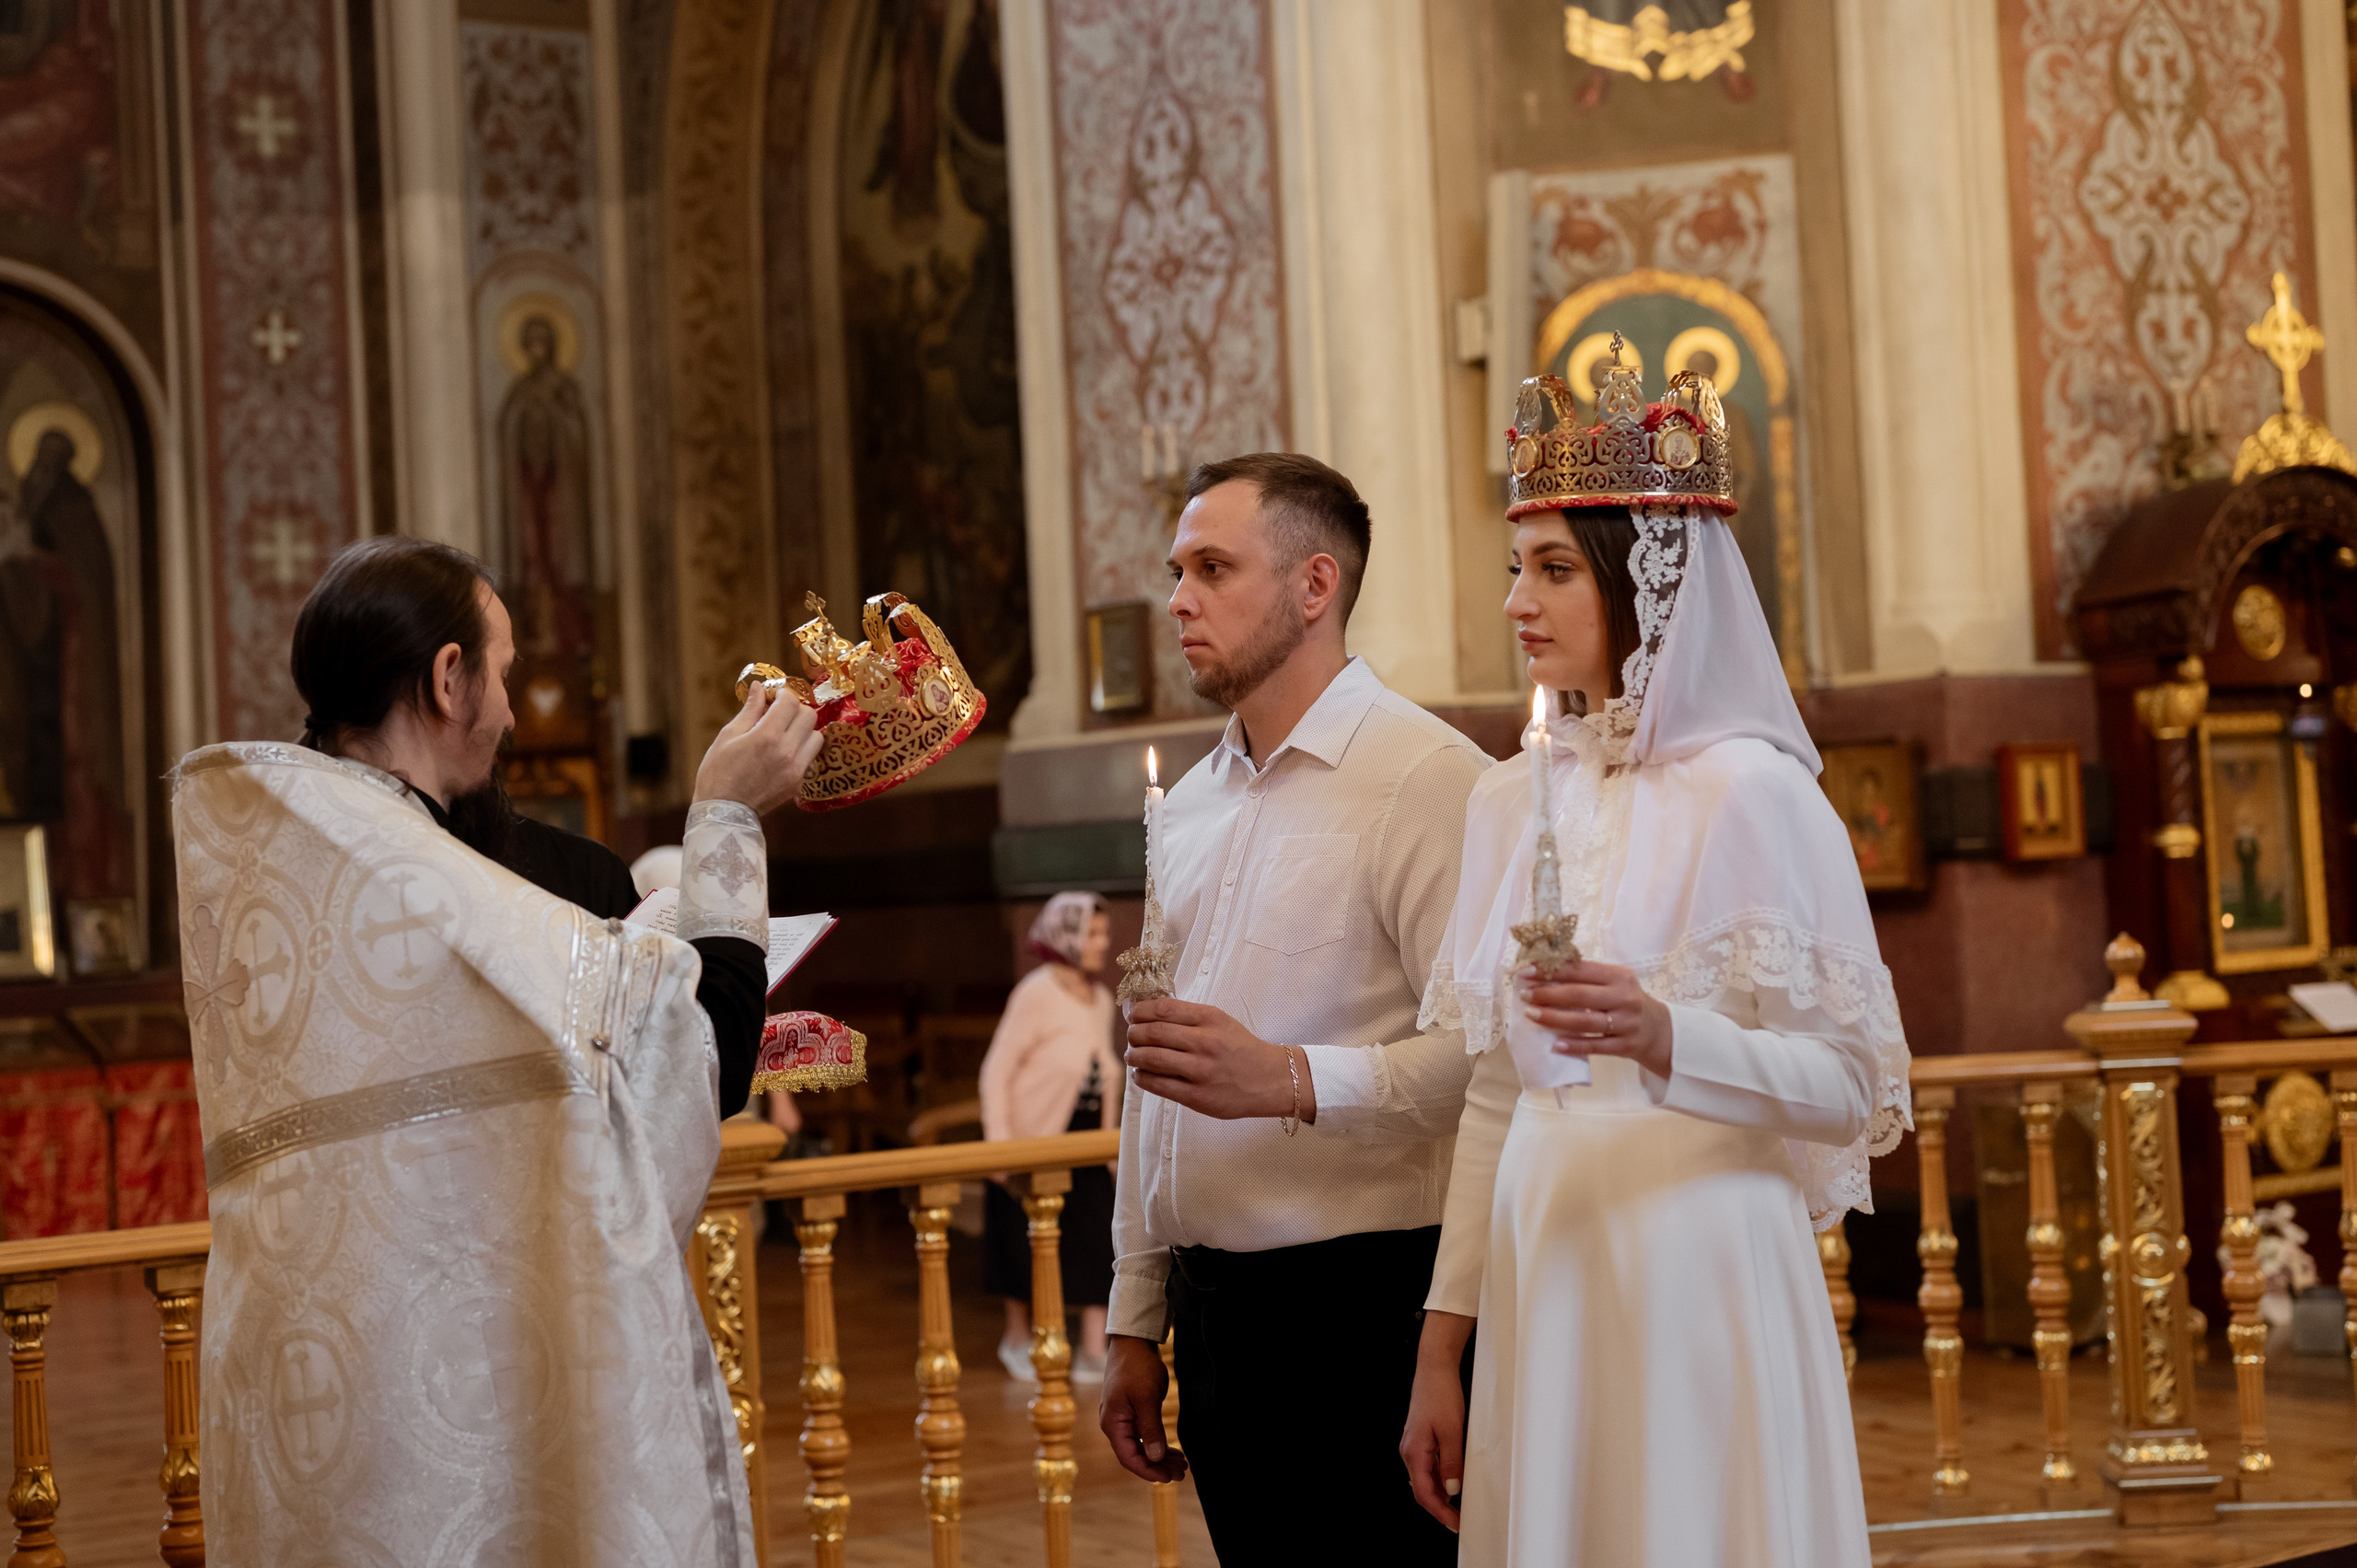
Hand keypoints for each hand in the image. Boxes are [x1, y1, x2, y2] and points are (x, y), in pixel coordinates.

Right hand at [691, 682, 822, 815]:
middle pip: (809, 716)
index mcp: (767, 737)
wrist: (724, 812)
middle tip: (779, 714)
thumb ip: (749, 711)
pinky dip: (803, 750)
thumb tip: (759, 688)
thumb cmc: (718, 772)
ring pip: (816, 736)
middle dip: (795, 710)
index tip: (773, 697)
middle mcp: (787, 752)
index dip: (783, 695)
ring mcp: (796, 769)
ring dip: (803, 730)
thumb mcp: (728, 736)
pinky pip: (811, 757)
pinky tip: (785, 752)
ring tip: (784, 734)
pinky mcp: (798, 783)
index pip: (790, 702)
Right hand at [1099, 1334, 1186, 1482]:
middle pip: (1136, 1455)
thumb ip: (1151, 1429)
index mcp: (1113, 1424)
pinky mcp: (1131, 1412)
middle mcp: (1114, 1425)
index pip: (1129, 1458)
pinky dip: (1158, 1444)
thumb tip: (1154, 1458)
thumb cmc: (1137, 1367)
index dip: (1149, 1471)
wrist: (1133, 1342)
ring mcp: (1122, 1419)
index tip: (1169, 1478)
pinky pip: (1144, 1435)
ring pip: (1142, 1446)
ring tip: (1182, 1464)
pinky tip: (1173, 1451)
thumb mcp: (1147, 1398)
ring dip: (1161, 1457)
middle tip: (1183, 1473)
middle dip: (1159, 1466)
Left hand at [1125, 1000, 1311, 1122]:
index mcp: (1210, 1019)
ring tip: (1133, 1055)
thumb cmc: (1241, 1049)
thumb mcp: (1221, 1021)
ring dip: (1134, 1055)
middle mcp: (1205, 1042)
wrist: (1271, 1080)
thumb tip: (1146, 1013)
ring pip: (1151, 1058)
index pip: (1162, 1008)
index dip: (1140, 1011)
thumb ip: (1188, 1017)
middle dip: (1133, 1034)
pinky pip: (1158, 1084)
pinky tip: (1140, 1073)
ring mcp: (1200, 1071)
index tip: (1133, 1015)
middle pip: (1152, 1033)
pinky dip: (1142, 1077)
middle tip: (1131, 1037)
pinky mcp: (1197, 1096)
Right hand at [1401, 1310, 1472, 1530]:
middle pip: (1421, 1489)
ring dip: (1439, 1495)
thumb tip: (1451, 1489)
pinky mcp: (1419, 1439)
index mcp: (1414, 1452)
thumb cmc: (1440, 1395)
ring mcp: (1413, 1445)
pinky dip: (1437, 1479)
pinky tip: (1450, 1482)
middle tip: (1458, 1520)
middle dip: (1439, 1508)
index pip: (1424, 1493)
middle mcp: (1409, 1451)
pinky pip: (1426, 1466)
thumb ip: (1451, 1463)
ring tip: (1457, 1506)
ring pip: (1423, 1479)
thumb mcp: (1452, 1431)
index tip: (1455, 1523)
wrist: (1434, 1369)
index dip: (1440, 1512)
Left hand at [1518, 959, 1672, 1079]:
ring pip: (1584, 1022)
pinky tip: (1555, 1045)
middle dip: (1548, 994)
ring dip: (1554, 1019)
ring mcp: (1626, 1023)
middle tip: (1524, 995)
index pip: (1581, 970)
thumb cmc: (1628, 1002)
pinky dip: (1574, 1046)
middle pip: (1580, 995)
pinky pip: (1595, 1047)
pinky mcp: (1625, 1046)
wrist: (1660, 1031)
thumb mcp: (1617, 983)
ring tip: (1531, 1015)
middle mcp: (1624, 998)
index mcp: (1619, 976)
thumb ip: (1589, 977)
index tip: (1527, 971)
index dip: (1552, 970)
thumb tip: (1546, 972)